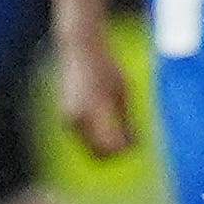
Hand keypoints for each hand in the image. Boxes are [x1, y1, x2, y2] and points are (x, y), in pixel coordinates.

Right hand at [54, 31, 134, 159]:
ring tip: (122, 127)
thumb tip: (135, 145)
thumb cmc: (107, 68)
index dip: (126, 149)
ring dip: (106, 145)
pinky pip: (83, 138)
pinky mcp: (65, 119)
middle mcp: (77, 118)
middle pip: (98, 152)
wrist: (80, 51)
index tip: (138, 143)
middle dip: (115, 152)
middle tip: (131, 140)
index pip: (111, 145)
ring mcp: (68, 120)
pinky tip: (108, 123)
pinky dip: (96, 138)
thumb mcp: (123, 92)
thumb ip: (127, 120)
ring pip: (90, 147)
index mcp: (95, 110)